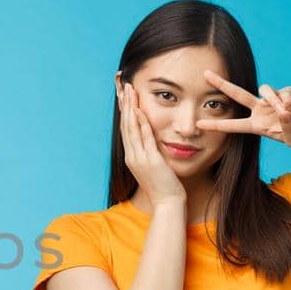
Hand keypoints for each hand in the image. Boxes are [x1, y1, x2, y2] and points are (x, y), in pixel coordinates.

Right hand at [119, 82, 186, 205]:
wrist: (167, 204)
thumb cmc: (164, 186)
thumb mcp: (155, 166)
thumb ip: (151, 152)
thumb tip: (152, 139)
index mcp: (132, 157)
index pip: (125, 129)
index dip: (124, 111)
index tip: (123, 95)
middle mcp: (132, 156)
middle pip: (125, 125)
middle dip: (124, 104)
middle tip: (123, 85)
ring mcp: (140, 159)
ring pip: (131, 129)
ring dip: (130, 109)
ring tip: (129, 92)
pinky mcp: (151, 161)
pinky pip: (145, 139)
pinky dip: (141, 124)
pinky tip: (139, 111)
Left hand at [196, 69, 290, 149]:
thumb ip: (284, 129)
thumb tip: (282, 112)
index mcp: (258, 125)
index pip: (233, 125)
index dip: (217, 124)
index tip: (199, 123)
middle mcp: (262, 110)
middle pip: (237, 95)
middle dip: (222, 84)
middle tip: (206, 74)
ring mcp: (275, 100)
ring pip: (263, 90)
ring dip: (272, 100)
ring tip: (285, 111)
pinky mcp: (289, 92)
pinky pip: (281, 91)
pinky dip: (285, 98)